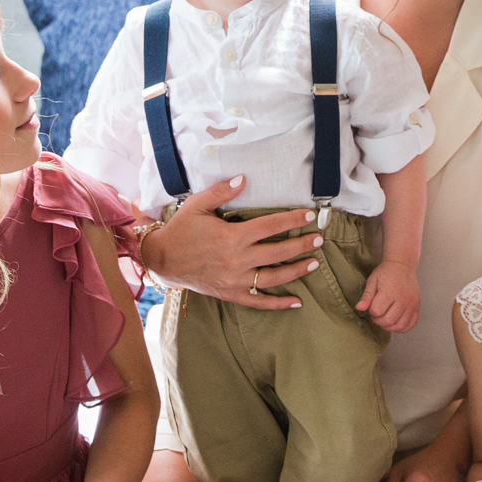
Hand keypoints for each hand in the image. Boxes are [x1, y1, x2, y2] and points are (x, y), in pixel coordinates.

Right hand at [141, 177, 320, 310]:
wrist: (162, 260)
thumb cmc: (181, 230)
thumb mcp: (197, 205)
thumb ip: (222, 191)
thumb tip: (243, 178)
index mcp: (231, 236)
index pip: (270, 226)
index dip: (292, 220)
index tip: (309, 216)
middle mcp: (236, 259)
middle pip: (277, 252)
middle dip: (301, 245)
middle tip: (319, 239)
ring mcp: (234, 279)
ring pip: (273, 278)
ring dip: (296, 271)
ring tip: (314, 263)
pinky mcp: (230, 293)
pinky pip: (258, 302)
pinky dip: (278, 304)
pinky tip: (297, 302)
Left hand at [357, 260, 419, 331]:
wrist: (402, 265)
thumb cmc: (385, 273)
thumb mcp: (372, 281)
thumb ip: (366, 296)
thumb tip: (359, 308)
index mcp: (389, 292)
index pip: (377, 311)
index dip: (372, 312)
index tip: (372, 306)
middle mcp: (403, 299)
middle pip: (388, 320)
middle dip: (379, 321)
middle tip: (377, 313)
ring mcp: (412, 304)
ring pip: (400, 325)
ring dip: (390, 326)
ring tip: (385, 319)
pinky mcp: (417, 307)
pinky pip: (411, 324)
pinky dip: (403, 328)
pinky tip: (395, 323)